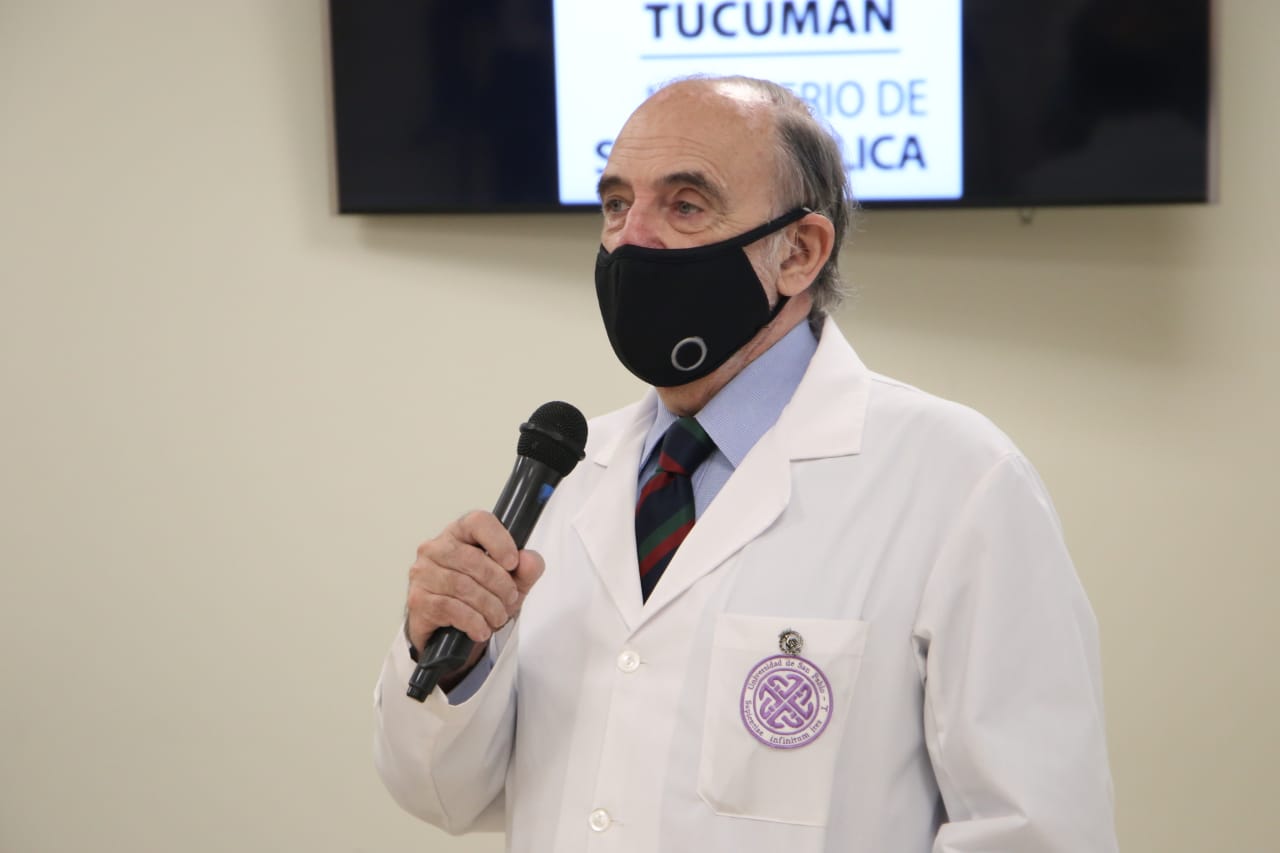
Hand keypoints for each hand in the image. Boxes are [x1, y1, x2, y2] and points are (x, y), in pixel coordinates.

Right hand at [404, 510, 545, 673]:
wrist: (453, 633)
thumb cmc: (480, 598)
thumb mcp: (512, 584)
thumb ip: (526, 570)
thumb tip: (529, 559)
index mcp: (460, 533)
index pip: (478, 522)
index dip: (499, 541)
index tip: (513, 563)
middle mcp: (436, 548)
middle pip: (472, 559)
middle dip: (499, 584)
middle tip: (510, 599)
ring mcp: (423, 573)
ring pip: (462, 586)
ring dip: (488, 606)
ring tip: (497, 617)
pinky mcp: (417, 599)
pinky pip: (450, 608)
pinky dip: (473, 621)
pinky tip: (481, 628)